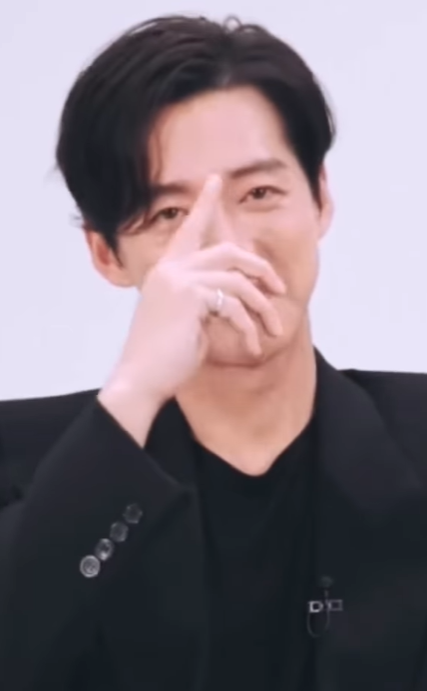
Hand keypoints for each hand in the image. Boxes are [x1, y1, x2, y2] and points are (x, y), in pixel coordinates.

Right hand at [99, 175, 284, 441]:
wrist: (141, 378)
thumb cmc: (164, 356)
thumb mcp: (186, 321)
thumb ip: (205, 301)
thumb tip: (235, 300)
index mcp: (167, 271)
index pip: (189, 230)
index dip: (204, 204)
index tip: (214, 180)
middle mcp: (171, 269)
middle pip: (230, 252)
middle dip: (261, 269)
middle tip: (280, 288)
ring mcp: (180, 280)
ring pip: (239, 282)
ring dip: (263, 308)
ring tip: (273, 329)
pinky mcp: (190, 296)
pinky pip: (235, 306)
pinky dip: (250, 328)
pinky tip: (253, 347)